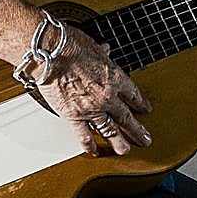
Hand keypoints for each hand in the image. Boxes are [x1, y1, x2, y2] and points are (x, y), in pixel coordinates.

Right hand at [35, 26, 151, 156]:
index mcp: (115, 77)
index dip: (140, 103)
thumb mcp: (93, 47)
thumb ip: (101, 53)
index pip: (133, 94)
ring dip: (119, 142)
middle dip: (137, 130)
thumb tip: (105, 49)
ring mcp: (91, 109)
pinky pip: (84, 135)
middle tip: (145, 139)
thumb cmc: (70, 46)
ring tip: (125, 150)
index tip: (145, 109)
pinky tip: (93, 151)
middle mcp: (107, 96)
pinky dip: (89, 145)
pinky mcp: (73, 116)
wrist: (50, 53)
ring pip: (110, 131)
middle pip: (127, 117)